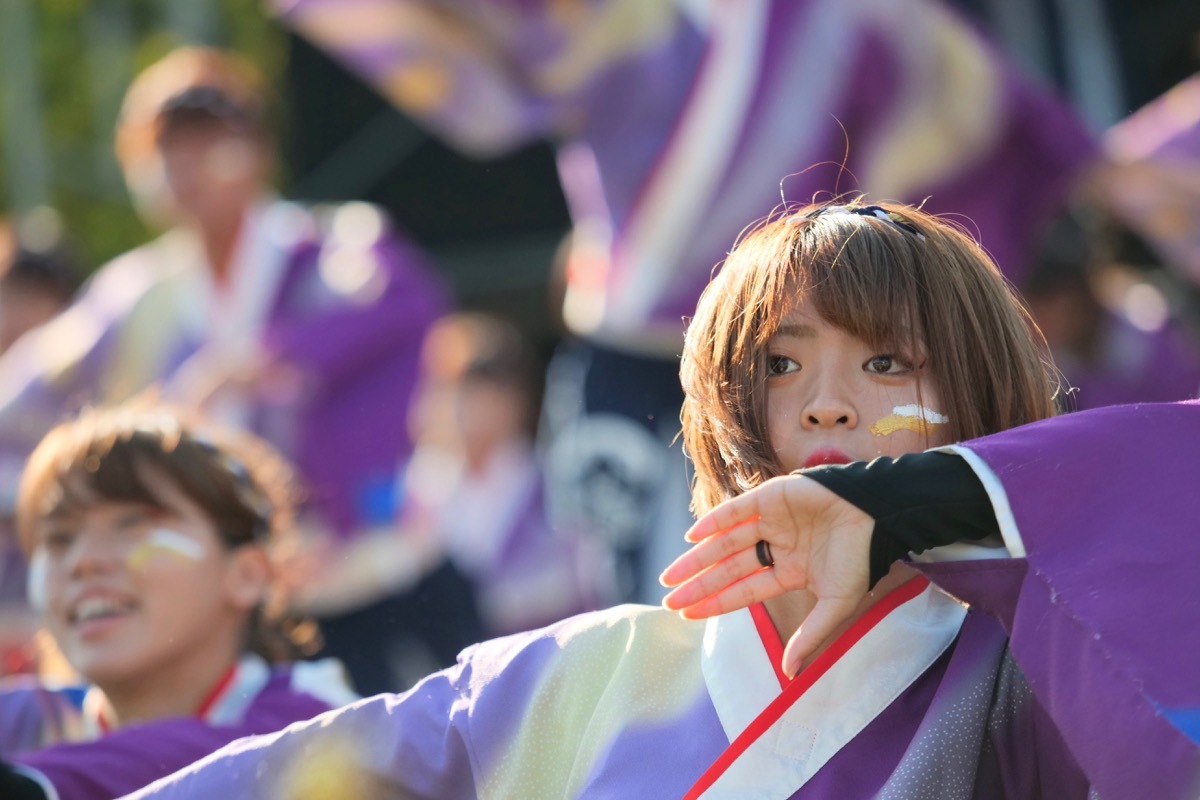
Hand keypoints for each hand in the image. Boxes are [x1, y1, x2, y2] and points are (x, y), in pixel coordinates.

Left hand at [659, 473, 874, 675]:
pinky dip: (715, 521)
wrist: (881, 516)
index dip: (714, 602)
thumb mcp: (836, 605)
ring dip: (698, 557)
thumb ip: (810, 637)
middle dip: (698, 583)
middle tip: (667, 598)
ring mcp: (773, 520)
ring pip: (726, 540)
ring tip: (670, 575)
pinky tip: (693, 536)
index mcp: (789, 571)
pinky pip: (737, 509)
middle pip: (728, 567)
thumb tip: (789, 674)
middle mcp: (776, 545)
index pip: (743, 590)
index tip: (685, 613)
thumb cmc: (862, 560)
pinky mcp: (773, 495)